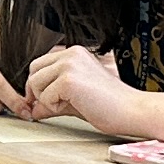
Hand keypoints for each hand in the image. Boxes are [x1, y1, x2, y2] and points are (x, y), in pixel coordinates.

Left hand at [23, 40, 147, 135]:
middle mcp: (71, 54)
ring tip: (71, 105)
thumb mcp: (75, 98)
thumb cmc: (110, 105)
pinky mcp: (68, 80)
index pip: (40, 65)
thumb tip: (32, 108)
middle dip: (38, 92)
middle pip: (33, 71)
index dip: (39, 85)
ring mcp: (69, 65)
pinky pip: (45, 97)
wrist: (131, 110)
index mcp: (74, 53)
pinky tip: (77, 106)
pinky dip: (55, 108)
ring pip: (36, 84)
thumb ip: (52, 99)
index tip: (45, 101)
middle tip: (54, 106)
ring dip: (47, 100)